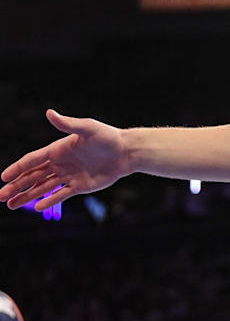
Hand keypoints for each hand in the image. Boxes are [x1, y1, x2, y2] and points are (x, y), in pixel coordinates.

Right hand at [0, 109, 129, 210]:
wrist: (127, 152)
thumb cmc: (107, 137)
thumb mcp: (87, 128)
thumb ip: (68, 124)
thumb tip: (49, 112)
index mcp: (58, 150)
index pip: (32, 160)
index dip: (17, 168)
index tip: (3, 178)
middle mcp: (60, 163)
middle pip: (32, 176)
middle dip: (16, 186)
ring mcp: (69, 175)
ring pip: (42, 188)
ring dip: (27, 196)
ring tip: (10, 205)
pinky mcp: (80, 186)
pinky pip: (60, 195)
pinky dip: (49, 201)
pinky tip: (37, 208)